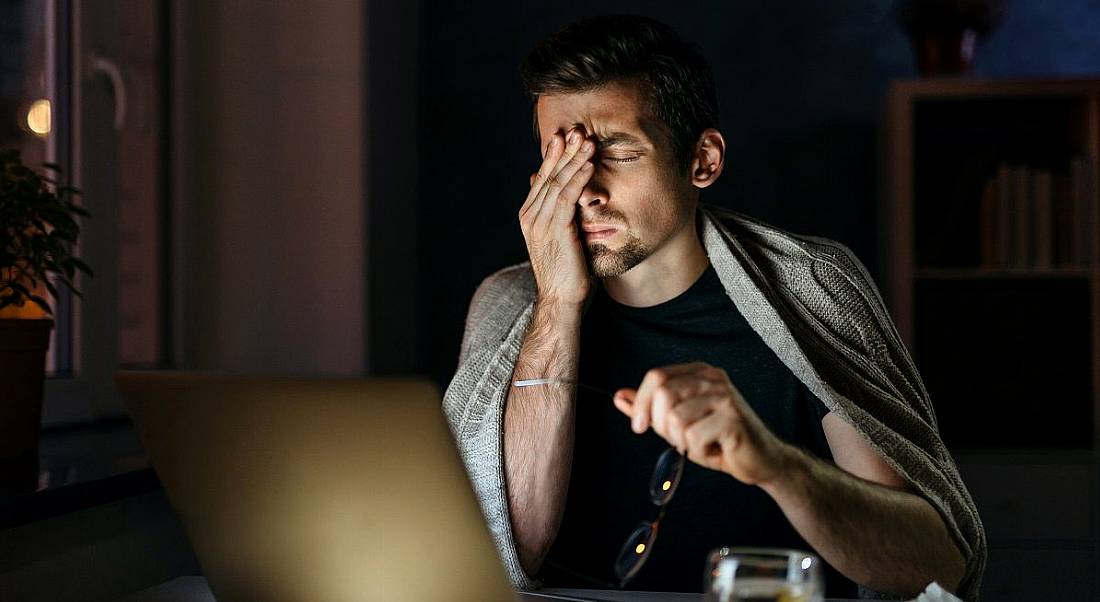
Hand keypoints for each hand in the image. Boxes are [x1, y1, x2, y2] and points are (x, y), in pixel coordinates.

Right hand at [518, 127, 596, 306]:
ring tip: (587, 140)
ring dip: (574, 159)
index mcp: (530, 216)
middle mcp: (531, 216)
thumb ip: (558, 214)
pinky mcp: (555, 230)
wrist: (561, 301)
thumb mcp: (561, 237)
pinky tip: (590, 164)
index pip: (543, 178)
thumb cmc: (566, 272)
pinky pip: (567, 198)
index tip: (567, 136)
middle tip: (577, 129)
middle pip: (549, 175)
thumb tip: (559, 198)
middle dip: (564, 151)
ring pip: (558, 182)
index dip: (555, 156)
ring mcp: (540, 223)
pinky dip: (579, 178)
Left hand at [612, 362, 793, 485]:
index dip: (641, 403)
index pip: (656, 376)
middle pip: (663, 394)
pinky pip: (694, 437)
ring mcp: (725, 396)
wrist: (761, 460)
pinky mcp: (733, 418)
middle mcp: (712, 378)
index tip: (640, 427)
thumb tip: (619, 397)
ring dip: (682, 441)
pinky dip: (699, 451)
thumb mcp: (678, 423)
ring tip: (702, 443)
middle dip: (661, 425)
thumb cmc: (719, 441)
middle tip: (678, 439)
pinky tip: (716, 449)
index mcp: (699, 372)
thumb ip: (651, 409)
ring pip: (676, 419)